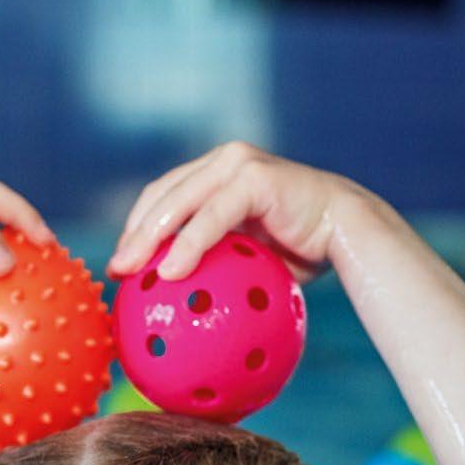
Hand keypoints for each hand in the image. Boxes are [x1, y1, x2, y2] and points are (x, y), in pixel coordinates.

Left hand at [106, 142, 371, 284]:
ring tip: (132, 272)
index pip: (164, 198)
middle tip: (116, 272)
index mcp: (217, 175)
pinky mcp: (253, 176)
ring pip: (180, 201)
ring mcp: (237, 164)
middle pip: (163, 196)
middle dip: (133, 235)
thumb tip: (182, 303)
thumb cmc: (302, 252)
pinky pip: (211, 215)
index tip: (122, 266)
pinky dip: (188, 243)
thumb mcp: (248, 258)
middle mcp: (223, 161)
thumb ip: (215, 264)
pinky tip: (171, 270)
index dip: (136, 229)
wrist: (348, 233)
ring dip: (150, 239)